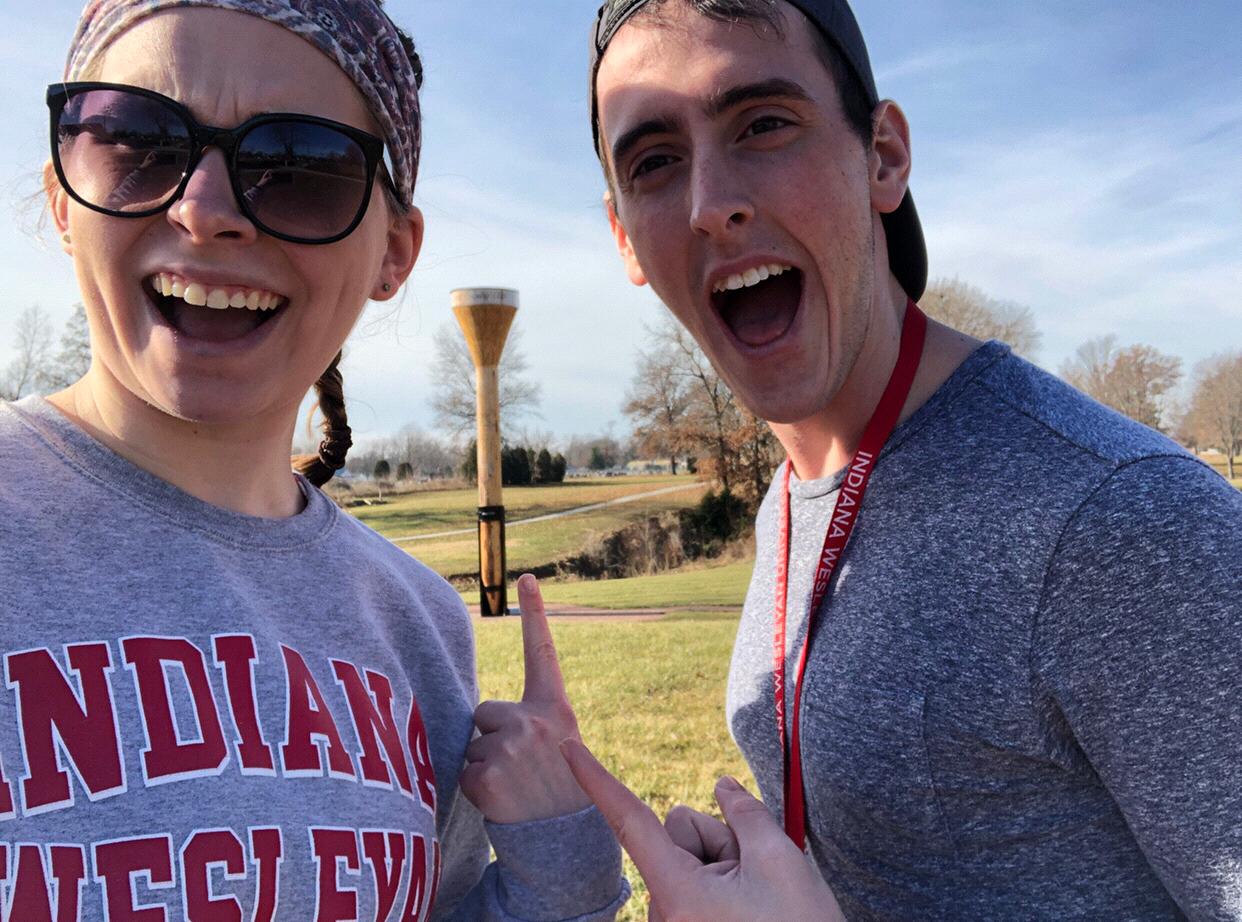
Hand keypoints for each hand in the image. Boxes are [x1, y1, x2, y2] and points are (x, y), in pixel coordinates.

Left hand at [459, 574, 591, 823]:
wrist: (565, 842)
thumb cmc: (558, 789)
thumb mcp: (560, 745)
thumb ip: (528, 721)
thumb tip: (479, 719)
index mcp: (555, 709)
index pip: (542, 652)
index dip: (534, 611)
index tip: (526, 575)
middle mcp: (534, 720)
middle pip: (484, 712)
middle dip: (492, 737)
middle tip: (521, 768)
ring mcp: (511, 748)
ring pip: (471, 746)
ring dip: (484, 767)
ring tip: (514, 788)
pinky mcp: (488, 776)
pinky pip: (464, 774)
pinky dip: (476, 792)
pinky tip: (502, 803)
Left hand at [562, 739, 845, 921]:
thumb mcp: (780, 861)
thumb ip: (746, 813)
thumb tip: (723, 786)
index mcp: (675, 892)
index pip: (629, 820)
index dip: (597, 779)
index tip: (566, 748)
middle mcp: (664, 911)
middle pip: (678, 831)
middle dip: (716, 837)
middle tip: (756, 874)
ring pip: (692, 857)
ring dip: (726, 863)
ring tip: (759, 898)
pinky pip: (698, 881)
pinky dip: (724, 882)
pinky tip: (753, 908)